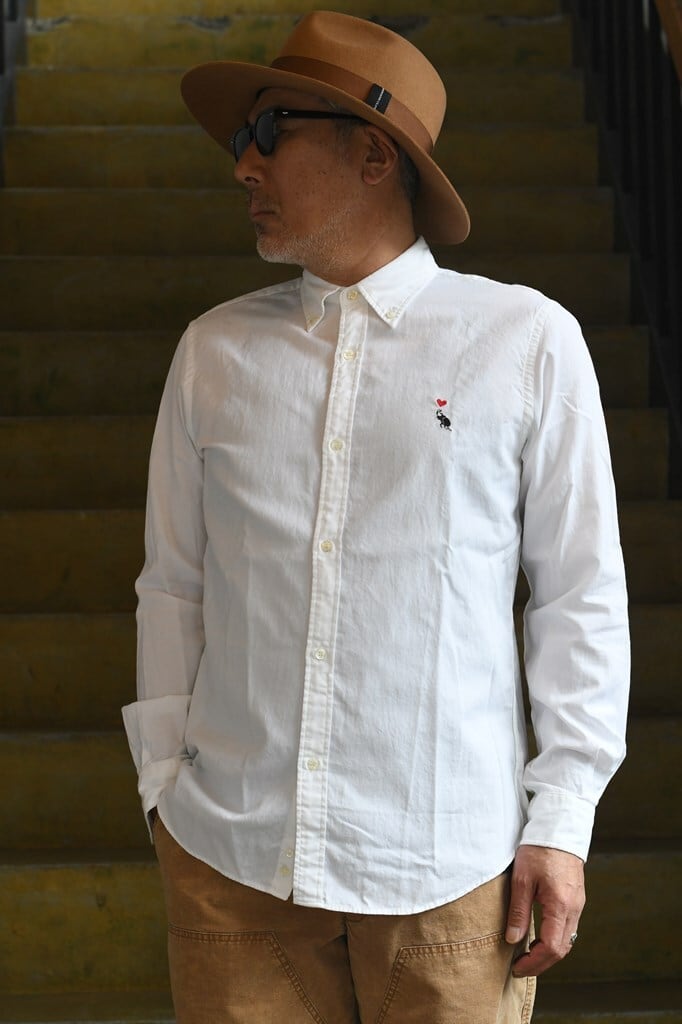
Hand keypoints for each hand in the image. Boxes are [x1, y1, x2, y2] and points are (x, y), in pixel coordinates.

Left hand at [505, 844, 584, 976]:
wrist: (558, 828)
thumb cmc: (539, 850)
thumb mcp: (521, 879)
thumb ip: (518, 911)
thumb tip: (513, 939)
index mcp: (560, 906)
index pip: (551, 948)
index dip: (534, 963)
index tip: (517, 967)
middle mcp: (574, 909)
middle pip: (562, 949)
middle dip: (541, 963)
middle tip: (520, 967)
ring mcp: (578, 904)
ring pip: (567, 940)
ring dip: (549, 953)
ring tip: (527, 955)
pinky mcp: (576, 898)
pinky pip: (568, 928)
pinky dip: (555, 939)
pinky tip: (540, 937)